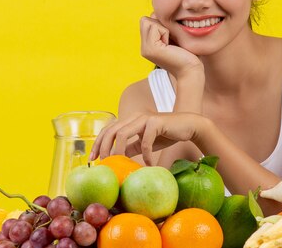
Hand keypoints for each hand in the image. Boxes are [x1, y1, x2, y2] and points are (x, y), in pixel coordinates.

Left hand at [89, 112, 207, 165]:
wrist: (188, 126)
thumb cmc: (165, 134)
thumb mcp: (144, 143)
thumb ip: (131, 148)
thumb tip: (116, 158)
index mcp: (129, 120)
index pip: (108, 129)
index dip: (98, 143)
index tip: (93, 158)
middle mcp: (134, 116)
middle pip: (111, 130)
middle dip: (104, 147)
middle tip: (104, 163)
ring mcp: (144, 118)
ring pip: (123, 134)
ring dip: (119, 151)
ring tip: (121, 163)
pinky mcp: (155, 122)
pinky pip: (145, 141)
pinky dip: (145, 155)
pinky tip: (149, 165)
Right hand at [141, 15, 202, 78]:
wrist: (192, 71)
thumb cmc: (188, 54)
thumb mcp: (174, 38)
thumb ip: (164, 28)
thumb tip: (159, 12)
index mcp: (148, 45)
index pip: (146, 21)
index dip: (160, 23)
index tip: (171, 38)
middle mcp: (144, 48)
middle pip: (144, 19)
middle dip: (159, 23)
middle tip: (170, 39)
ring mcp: (145, 49)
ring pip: (148, 20)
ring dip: (163, 27)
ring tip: (171, 42)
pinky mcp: (151, 48)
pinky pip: (155, 26)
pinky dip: (165, 31)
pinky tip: (171, 45)